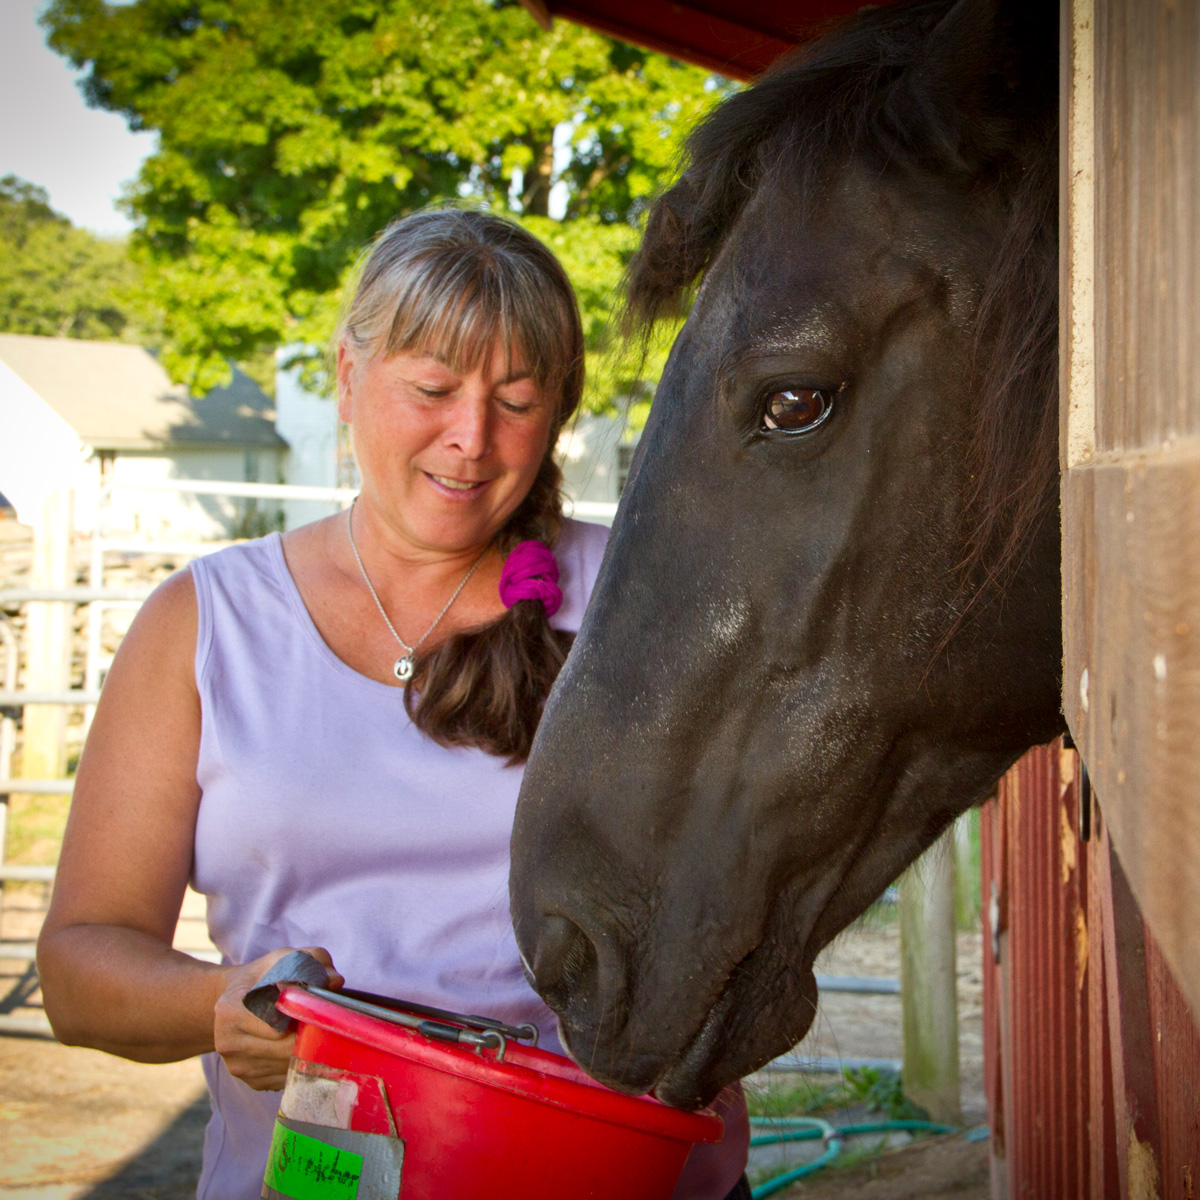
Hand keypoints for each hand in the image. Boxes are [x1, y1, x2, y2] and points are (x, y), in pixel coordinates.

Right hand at [213, 946, 342, 1090]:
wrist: (232, 1001)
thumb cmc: (264, 977)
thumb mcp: (285, 959)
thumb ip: (312, 962)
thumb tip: (336, 981)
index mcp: (230, 1010)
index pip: (275, 1025)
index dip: (301, 1017)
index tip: (313, 1009)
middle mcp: (227, 1042)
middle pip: (284, 1050)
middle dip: (309, 1037)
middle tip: (325, 1023)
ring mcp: (237, 1066)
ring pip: (288, 1068)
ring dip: (307, 1053)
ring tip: (313, 1033)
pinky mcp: (250, 1082)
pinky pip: (286, 1080)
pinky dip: (300, 1065)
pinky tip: (301, 1046)